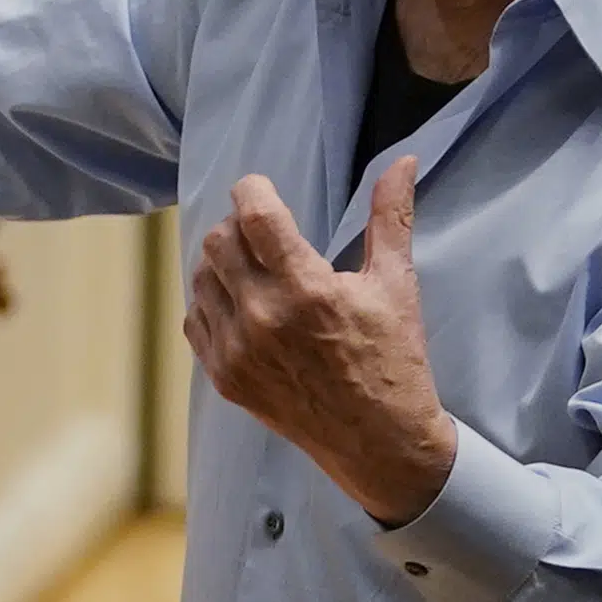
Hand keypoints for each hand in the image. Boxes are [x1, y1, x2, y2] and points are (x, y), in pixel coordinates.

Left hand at [184, 158, 455, 526]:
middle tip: (264, 234)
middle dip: (239, 227)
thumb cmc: (393, 359)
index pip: (254, 215)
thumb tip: (404, 160)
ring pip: (201, 278)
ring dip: (223, 264)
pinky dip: (214, 304)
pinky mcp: (225, 378)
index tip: (261, 190)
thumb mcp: (397, 285)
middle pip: (218, 241)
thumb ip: (391, 217)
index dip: (252, 190)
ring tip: (255, 269)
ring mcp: (238, 352)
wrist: (379, 442)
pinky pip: (197, 320)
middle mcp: (264, 318)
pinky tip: (243, 305)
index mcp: (307, 290)